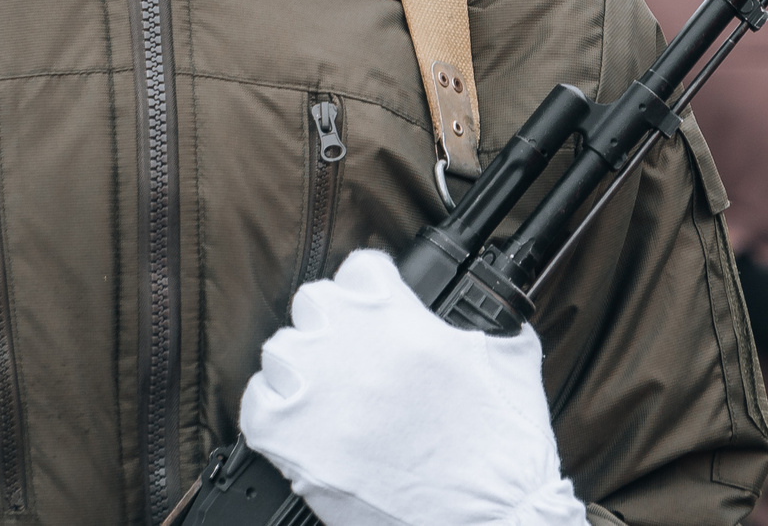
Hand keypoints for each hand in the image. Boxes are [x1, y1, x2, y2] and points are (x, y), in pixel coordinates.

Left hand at [238, 249, 586, 525]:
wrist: (492, 518)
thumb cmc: (504, 448)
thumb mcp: (512, 356)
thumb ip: (485, 319)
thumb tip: (474, 310)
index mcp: (399, 316)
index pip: (361, 267)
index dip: (373, 290)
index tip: (378, 309)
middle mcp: (350, 344)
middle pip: (313, 303)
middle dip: (334, 326)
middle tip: (355, 359)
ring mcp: (315, 393)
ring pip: (280, 352)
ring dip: (302, 370)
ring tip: (329, 397)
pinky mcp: (291, 444)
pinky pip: (255, 405)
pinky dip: (273, 413)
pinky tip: (300, 426)